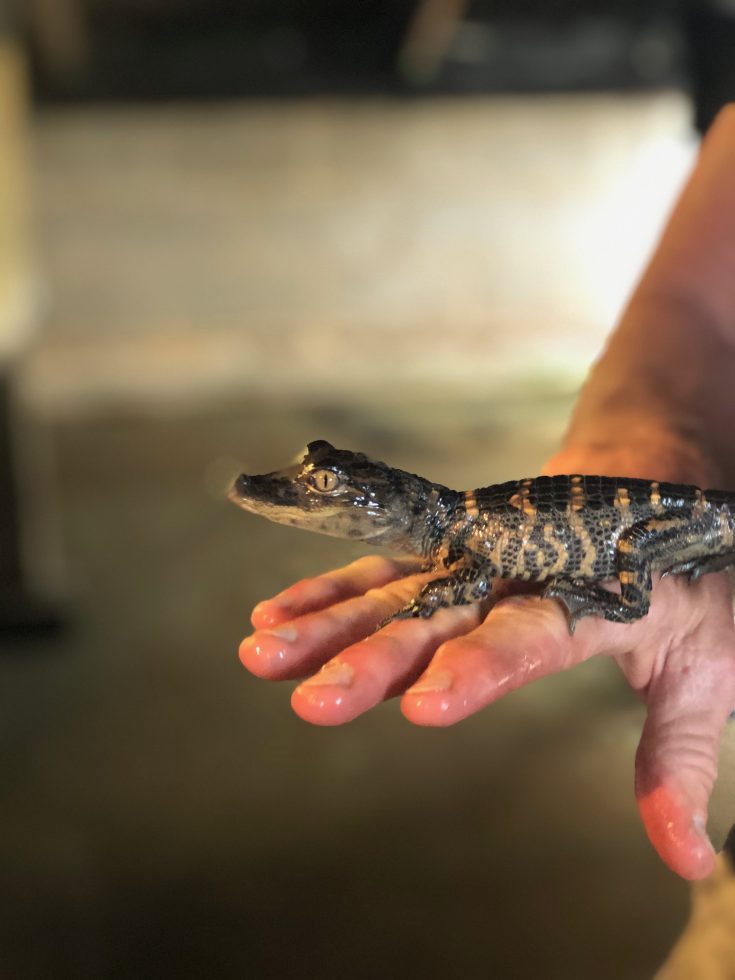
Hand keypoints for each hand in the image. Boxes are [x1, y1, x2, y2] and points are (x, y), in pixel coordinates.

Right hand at [238, 447, 734, 880]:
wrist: (649, 474)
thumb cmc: (690, 582)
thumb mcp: (708, 667)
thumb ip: (680, 758)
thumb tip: (687, 863)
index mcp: (592, 596)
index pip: (527, 635)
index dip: (476, 668)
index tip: (420, 706)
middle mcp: (521, 568)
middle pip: (441, 613)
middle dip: (373, 658)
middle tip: (311, 702)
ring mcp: (478, 551)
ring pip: (396, 585)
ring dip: (328, 618)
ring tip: (263, 652)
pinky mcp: (451, 545)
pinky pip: (387, 566)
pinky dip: (332, 586)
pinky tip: (280, 609)